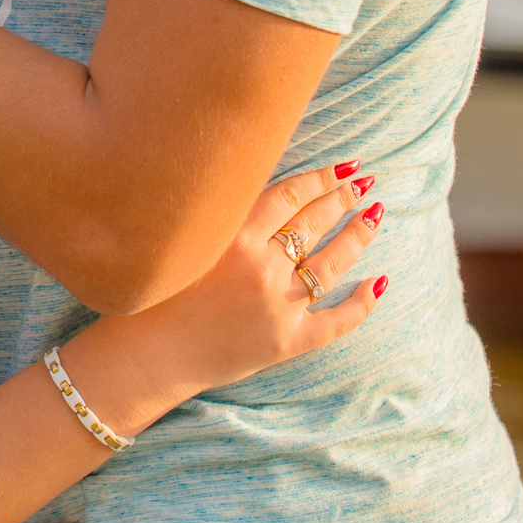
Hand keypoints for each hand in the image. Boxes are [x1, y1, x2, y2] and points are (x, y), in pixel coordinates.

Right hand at [71, 164, 384, 422]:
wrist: (143, 356)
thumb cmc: (152, 293)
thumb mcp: (184, 240)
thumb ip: (222, 216)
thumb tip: (262, 189)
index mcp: (234, 236)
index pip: (291, 195)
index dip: (322, 177)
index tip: (344, 166)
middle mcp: (261, 268)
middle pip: (314, 224)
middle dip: (343, 200)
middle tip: (363, 183)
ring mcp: (278, 307)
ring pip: (331, 264)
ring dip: (357, 237)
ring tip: (373, 217)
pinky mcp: (286, 342)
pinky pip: (337, 321)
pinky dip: (361, 303)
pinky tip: (379, 283)